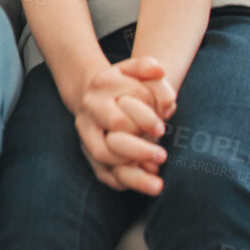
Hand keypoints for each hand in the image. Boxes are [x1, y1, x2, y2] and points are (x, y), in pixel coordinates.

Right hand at [71, 57, 171, 193]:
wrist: (92, 92)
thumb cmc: (122, 83)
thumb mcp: (134, 70)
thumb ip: (147, 67)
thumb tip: (159, 71)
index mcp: (102, 87)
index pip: (124, 113)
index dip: (145, 122)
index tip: (161, 127)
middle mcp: (90, 111)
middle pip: (115, 138)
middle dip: (140, 149)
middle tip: (162, 156)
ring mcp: (86, 133)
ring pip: (105, 157)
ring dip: (134, 172)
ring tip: (157, 179)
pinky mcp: (88, 150)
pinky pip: (103, 174)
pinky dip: (124, 181)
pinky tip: (145, 181)